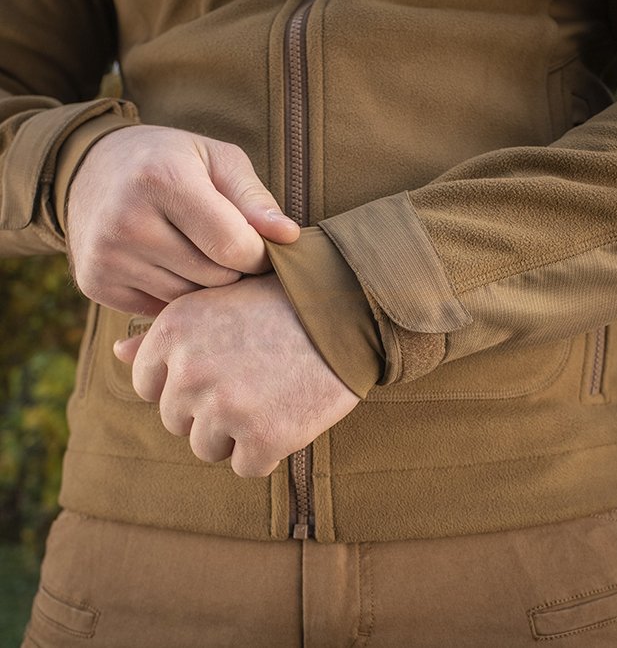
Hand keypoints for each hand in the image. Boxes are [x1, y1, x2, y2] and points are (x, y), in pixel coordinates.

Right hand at [67, 125, 298, 315]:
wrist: (92, 169)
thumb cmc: (170, 161)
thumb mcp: (216, 160)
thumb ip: (255, 199)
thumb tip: (289, 237)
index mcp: (162, 179)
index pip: (233, 246)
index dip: (259, 255)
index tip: (261, 248)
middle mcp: (127, 221)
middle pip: (214, 277)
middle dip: (233, 269)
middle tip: (226, 248)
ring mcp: (107, 256)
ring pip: (189, 301)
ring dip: (204, 284)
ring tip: (196, 252)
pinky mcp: (95, 282)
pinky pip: (159, 311)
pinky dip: (174, 295)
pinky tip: (168, 265)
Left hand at [113, 274, 359, 476]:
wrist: (348, 309)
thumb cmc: (283, 303)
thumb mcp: (217, 302)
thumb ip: (165, 332)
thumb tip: (117, 355)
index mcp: (173, 331)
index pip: (146, 386)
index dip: (184, 384)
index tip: (220, 369)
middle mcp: (190, 371)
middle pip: (176, 421)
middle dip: (209, 409)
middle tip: (254, 378)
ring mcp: (224, 407)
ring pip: (207, 447)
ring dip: (237, 433)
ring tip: (271, 394)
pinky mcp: (262, 437)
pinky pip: (248, 466)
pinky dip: (268, 451)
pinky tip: (289, 414)